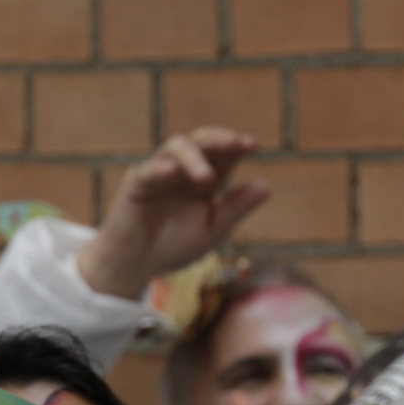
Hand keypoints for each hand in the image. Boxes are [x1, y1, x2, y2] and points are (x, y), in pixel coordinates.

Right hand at [76, 127, 267, 298]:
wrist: (138, 265)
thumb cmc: (174, 246)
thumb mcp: (212, 230)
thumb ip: (236, 208)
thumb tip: (266, 185)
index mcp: (206, 179)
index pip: (224, 155)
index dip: (237, 146)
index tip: (252, 144)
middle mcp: (184, 170)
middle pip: (202, 141)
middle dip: (218, 139)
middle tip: (235, 143)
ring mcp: (159, 172)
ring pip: (176, 148)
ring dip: (193, 157)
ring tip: (207, 177)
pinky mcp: (137, 183)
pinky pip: (148, 170)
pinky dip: (159, 169)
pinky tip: (171, 172)